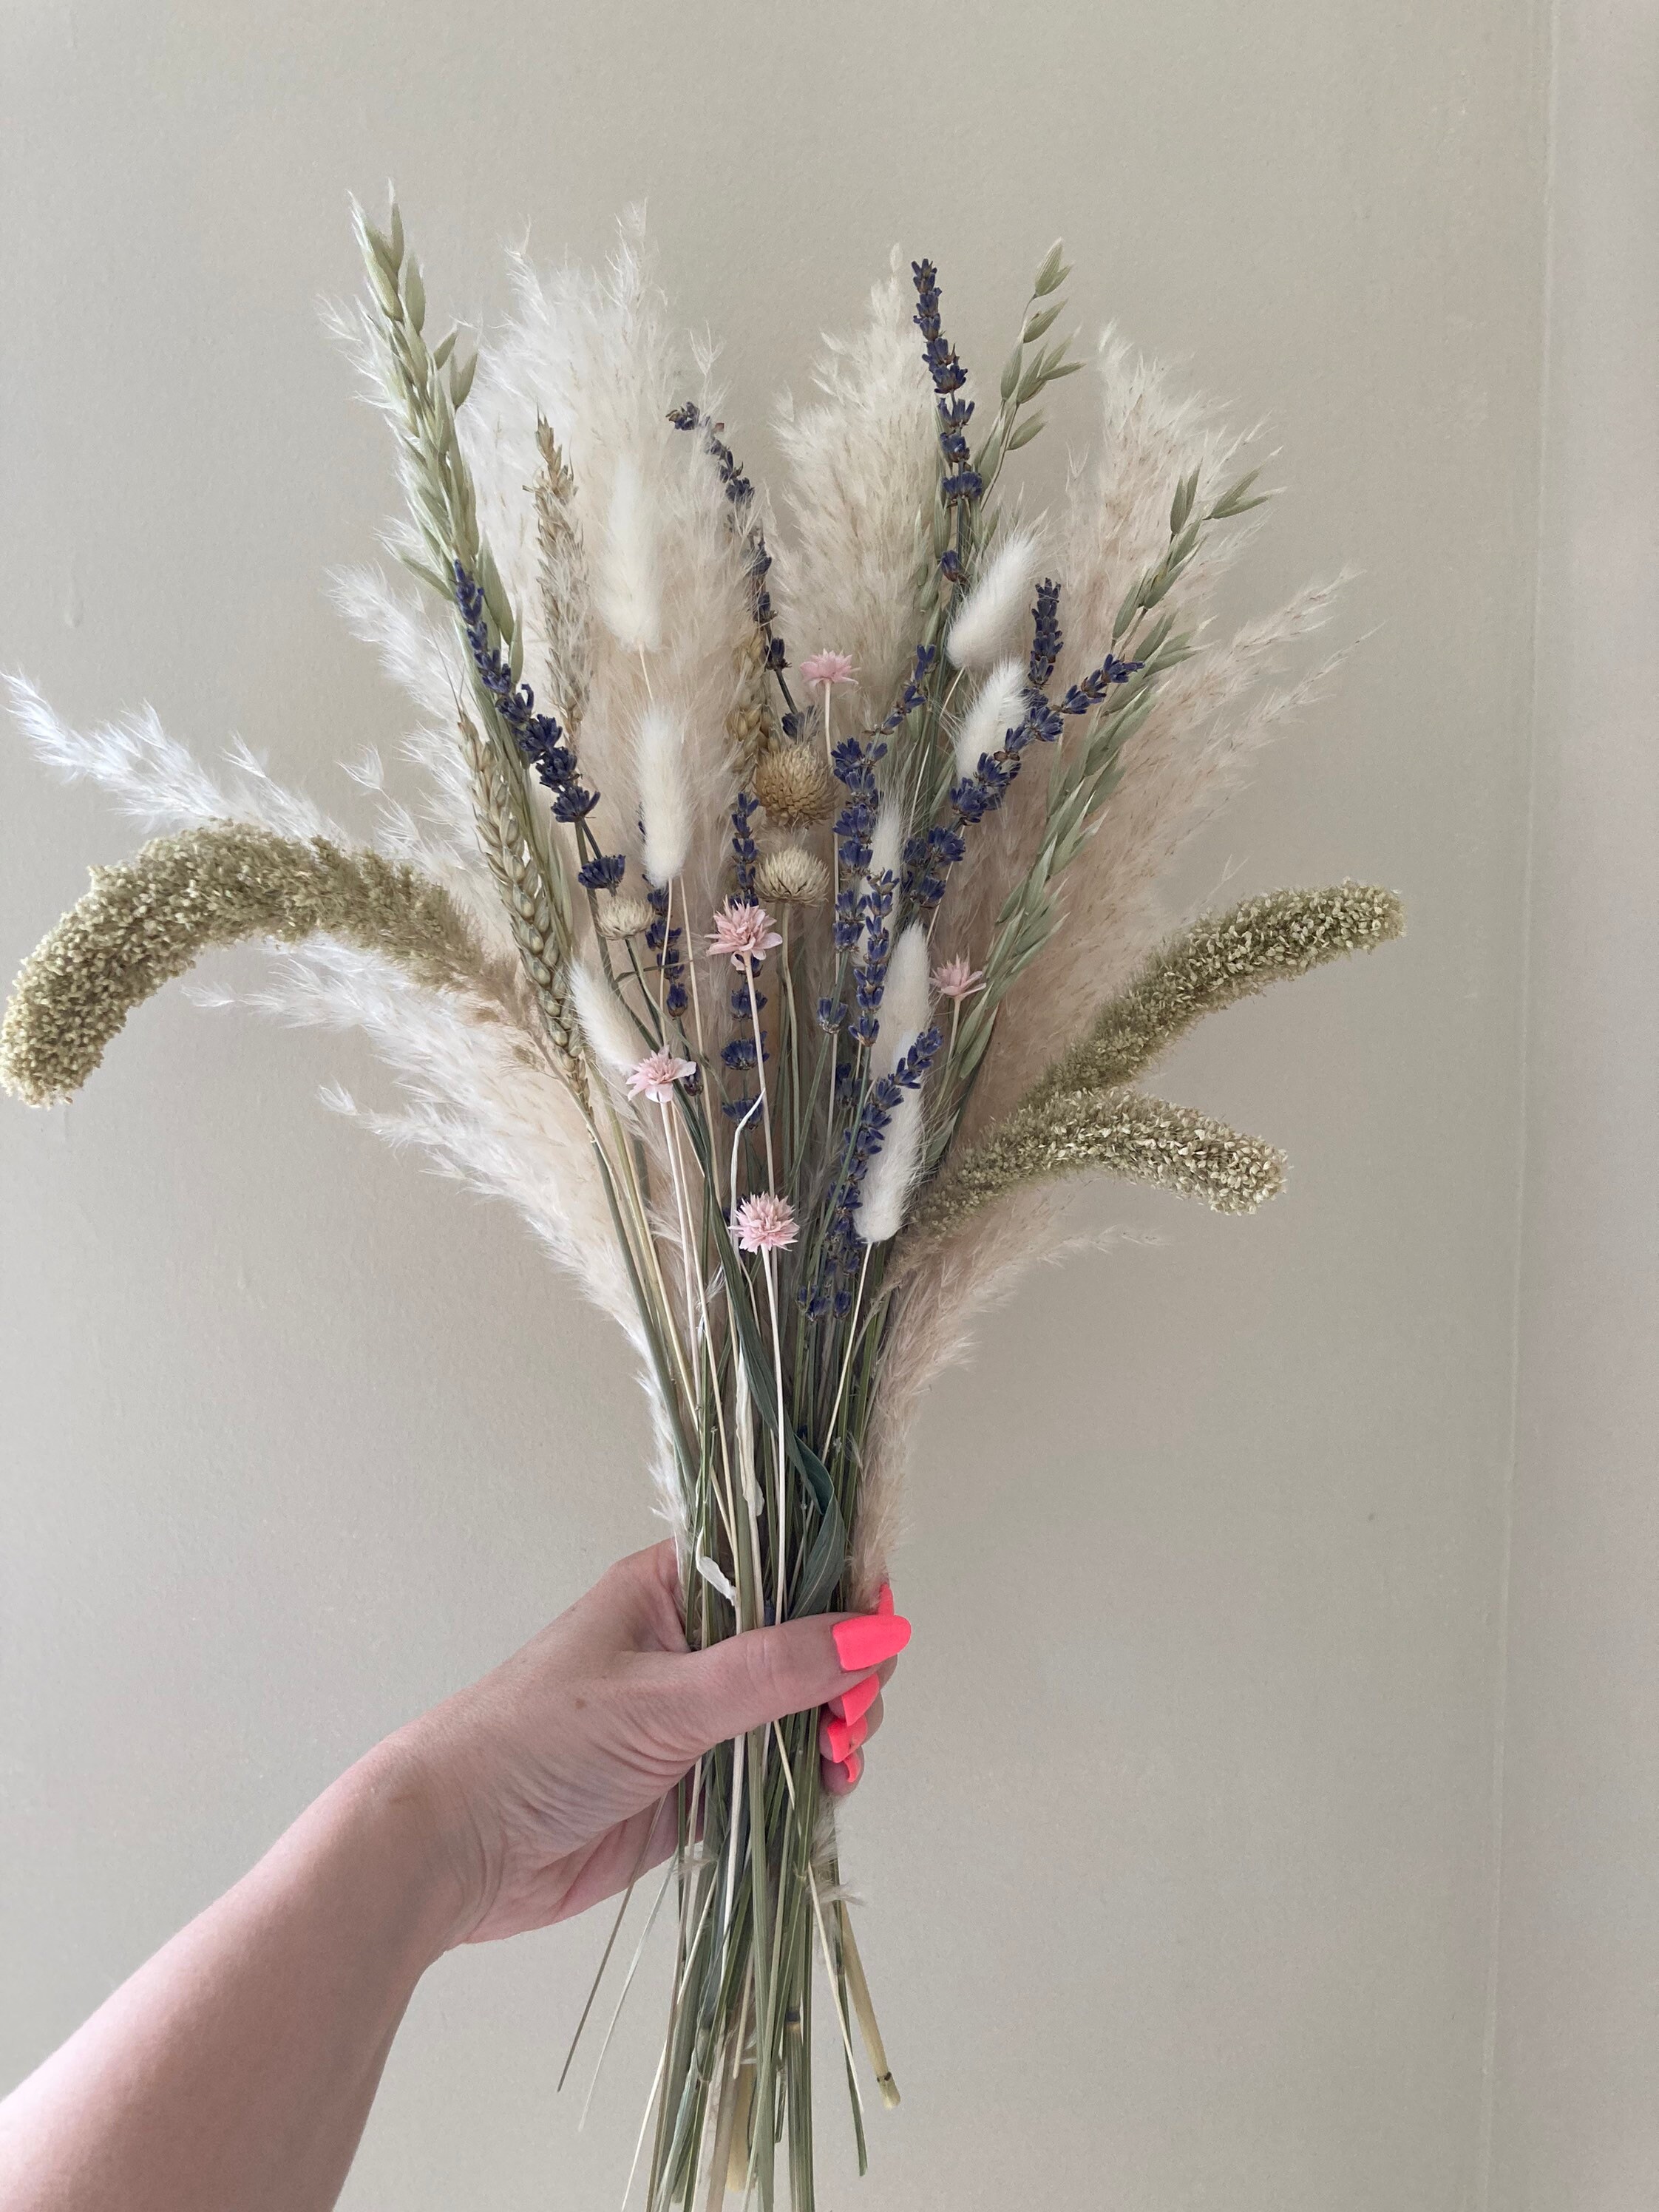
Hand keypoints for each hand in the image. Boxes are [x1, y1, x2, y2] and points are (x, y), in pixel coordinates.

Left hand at [391, 1543, 907, 1944]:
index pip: (780, 1562)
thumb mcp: (667, 1697)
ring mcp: (695, 1720)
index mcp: (671, 1587)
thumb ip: (778, 1669)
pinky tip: (833, 1786)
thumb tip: (882, 1631)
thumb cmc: (537, 1743)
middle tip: (857, 1712)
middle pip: (803, 1641)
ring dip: (836, 1726)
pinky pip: (776, 1775)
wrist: (451, 1850)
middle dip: (847, 1670)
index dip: (841, 1586)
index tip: (886, 1624)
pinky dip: (813, 1780)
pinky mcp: (695, 1791)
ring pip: (797, 1711)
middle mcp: (690, 1645)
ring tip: (846, 1751)